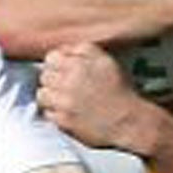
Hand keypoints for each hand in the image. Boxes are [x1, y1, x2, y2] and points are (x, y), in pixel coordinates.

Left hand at [37, 43, 151, 150]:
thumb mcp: (106, 62)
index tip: (62, 72)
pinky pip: (47, 113)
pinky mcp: (64, 120)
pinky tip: (67, 114)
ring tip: (62, 102)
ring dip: (50, 98)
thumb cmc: (120, 92)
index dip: (55, 65)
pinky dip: (54, 114)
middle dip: (52, 81)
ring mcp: (66, 101)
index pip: (52, 57)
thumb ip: (83, 51)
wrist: (130, 122)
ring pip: (42, 94)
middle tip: (63, 89)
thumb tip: (62, 51)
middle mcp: (72, 78)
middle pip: (44, 75)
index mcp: (82, 62)